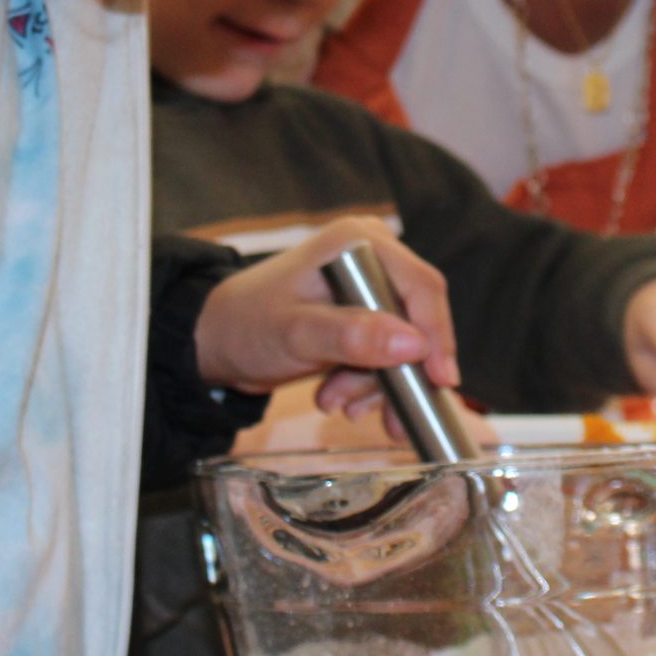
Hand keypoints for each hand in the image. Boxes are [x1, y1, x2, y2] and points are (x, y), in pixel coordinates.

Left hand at [193, 216, 460, 420]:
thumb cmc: (246, 325)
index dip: (437, 336)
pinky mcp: (362, 315)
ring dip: (376, 385)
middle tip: (376, 413)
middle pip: (417, 319)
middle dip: (398, 372)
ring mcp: (367, 288)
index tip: (440, 382)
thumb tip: (414, 345)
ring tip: (336, 403)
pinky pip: (387, 354)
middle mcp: (371, 258)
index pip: (422, 286)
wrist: (215, 342)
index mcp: (359, 242)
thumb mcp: (297, 334)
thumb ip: (353, 336)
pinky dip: (369, 384)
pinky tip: (340, 399)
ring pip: (404, 345)